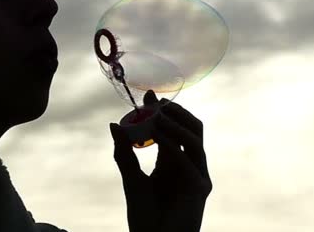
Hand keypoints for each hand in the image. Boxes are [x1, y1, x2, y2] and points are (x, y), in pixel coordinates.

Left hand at [109, 91, 211, 231]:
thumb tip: (113, 125)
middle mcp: (189, 164)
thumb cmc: (145, 218)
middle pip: (192, 127)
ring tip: (156, 114)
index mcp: (174, 161)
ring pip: (195, 138)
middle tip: (156, 103)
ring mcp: (197, 174)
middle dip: (176, 111)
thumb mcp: (131, 180)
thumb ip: (123, 154)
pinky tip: (157, 135)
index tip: (148, 96)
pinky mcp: (200, 188)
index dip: (164, 111)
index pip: (174, 128)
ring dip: (176, 123)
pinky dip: (173, 145)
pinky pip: (188, 161)